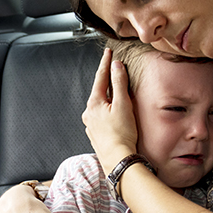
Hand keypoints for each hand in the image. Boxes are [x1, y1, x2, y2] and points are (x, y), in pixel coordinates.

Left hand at [82, 48, 138, 170]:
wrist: (118, 160)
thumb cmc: (122, 134)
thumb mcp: (123, 104)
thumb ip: (119, 83)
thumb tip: (116, 66)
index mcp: (94, 103)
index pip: (101, 77)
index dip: (106, 63)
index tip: (108, 52)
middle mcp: (89, 113)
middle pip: (100, 91)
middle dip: (107, 81)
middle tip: (114, 69)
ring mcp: (90, 125)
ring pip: (100, 105)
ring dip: (109, 98)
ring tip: (118, 95)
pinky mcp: (96, 134)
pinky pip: (101, 117)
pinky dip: (108, 112)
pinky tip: (115, 115)